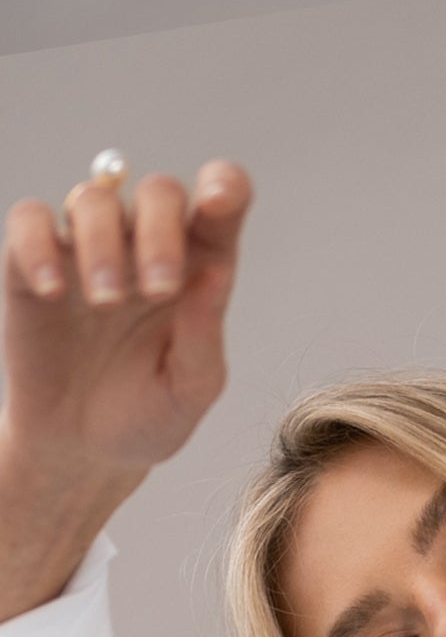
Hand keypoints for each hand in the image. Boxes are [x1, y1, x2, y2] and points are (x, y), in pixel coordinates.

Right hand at [0, 158, 252, 498]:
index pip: (221, 204)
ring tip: (107, 302)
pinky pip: (30, 221)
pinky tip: (55, 291)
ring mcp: (88, 249)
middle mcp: (146, 247)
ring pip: (93, 199)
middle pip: (158, 192)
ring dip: (104, 244)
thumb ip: (204, 336)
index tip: (219, 200)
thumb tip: (216, 275)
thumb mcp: (189, 390)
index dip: (224, 187)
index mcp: (199, 268)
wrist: (83, 450)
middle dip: (161, 231)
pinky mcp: (33, 262)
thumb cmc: (147, 415)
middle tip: (159, 289)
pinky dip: (39, 245)